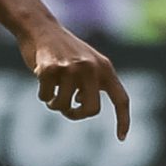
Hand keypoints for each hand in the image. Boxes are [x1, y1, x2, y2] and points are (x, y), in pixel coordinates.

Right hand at [20, 22, 130, 139]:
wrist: (41, 27)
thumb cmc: (64, 50)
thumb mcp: (87, 62)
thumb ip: (92, 83)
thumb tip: (84, 107)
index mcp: (105, 68)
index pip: (121, 98)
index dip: (123, 120)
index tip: (121, 138)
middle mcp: (91, 68)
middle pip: (91, 110)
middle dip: (76, 114)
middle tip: (67, 110)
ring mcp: (71, 68)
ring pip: (65, 106)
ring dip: (55, 104)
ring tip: (52, 91)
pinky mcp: (51, 69)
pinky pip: (46, 97)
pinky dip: (43, 94)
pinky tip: (41, 78)